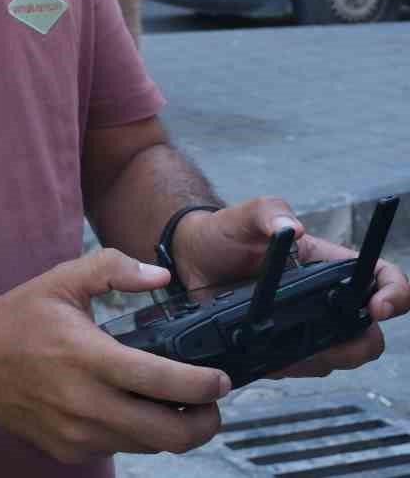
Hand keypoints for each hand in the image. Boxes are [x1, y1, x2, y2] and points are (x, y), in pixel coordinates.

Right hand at [0, 249, 228, 463]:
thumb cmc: (18, 317)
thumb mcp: (62, 280)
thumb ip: (113, 269)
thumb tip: (162, 276)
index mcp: (87, 357)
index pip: (162, 382)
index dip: (204, 386)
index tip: (221, 380)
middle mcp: (84, 402)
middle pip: (169, 434)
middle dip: (204, 423)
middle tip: (211, 405)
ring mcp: (75, 433)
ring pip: (147, 445)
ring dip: (168, 429)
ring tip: (170, 404)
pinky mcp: (66, 450)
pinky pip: (116, 449)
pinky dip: (131, 434)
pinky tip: (123, 408)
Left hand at [173, 199, 409, 377]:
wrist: (190, 257)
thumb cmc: (224, 232)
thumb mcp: (245, 214)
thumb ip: (269, 212)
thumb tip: (292, 228)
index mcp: (329, 265)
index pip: (381, 278)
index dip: (394, 295)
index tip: (378, 308)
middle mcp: (325, 299)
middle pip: (368, 332)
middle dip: (358, 345)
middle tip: (327, 345)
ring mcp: (306, 324)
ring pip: (336, 356)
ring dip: (317, 359)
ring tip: (284, 350)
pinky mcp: (282, 344)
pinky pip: (298, 367)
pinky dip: (287, 367)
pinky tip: (267, 358)